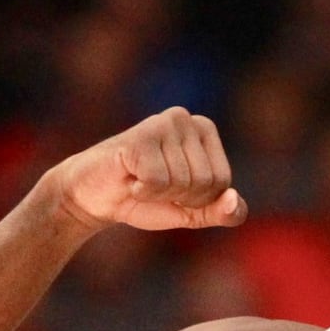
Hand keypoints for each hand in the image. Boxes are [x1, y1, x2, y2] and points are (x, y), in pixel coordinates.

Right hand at [51, 107, 247, 231]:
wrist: (94, 196)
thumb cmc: (145, 198)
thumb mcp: (191, 211)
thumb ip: (221, 212)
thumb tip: (235, 200)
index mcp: (205, 129)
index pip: (222, 182)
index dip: (196, 200)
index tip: (172, 190)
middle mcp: (186, 118)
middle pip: (205, 182)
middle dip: (177, 197)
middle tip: (152, 185)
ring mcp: (162, 123)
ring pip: (181, 182)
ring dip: (156, 194)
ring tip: (138, 179)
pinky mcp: (139, 136)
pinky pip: (157, 181)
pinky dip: (141, 191)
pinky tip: (128, 178)